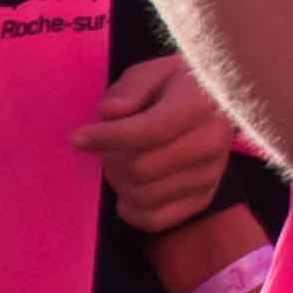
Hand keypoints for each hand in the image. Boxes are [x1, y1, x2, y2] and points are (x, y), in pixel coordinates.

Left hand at [79, 54, 239, 229]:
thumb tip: (110, 113)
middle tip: (109, 145)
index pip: (150, 130)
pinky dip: (131, 207)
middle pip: (140, 169)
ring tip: (124, 161)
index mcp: (201, 102)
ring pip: (143, 196)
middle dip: (112, 159)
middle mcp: (213, 141)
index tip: (76, 138)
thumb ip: (130, 87)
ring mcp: (211, 174)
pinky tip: (132, 186)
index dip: (107, 137)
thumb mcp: (152, 72)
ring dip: (119, 182)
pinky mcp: (203, 199)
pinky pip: (153, 220)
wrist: (216, 105)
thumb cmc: (174, 85)